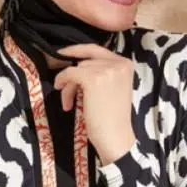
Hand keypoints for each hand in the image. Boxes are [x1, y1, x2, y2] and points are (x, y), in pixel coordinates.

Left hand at [54, 44, 135, 164]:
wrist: (115, 137)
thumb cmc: (111, 118)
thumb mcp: (112, 87)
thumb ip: (100, 71)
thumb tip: (73, 63)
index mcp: (125, 63)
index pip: (95, 49)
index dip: (76, 51)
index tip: (61, 55)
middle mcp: (119, 62)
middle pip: (84, 61)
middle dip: (72, 77)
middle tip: (65, 93)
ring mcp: (107, 70)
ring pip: (75, 68)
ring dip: (68, 86)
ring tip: (69, 104)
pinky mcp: (93, 79)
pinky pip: (69, 73)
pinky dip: (63, 85)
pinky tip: (65, 101)